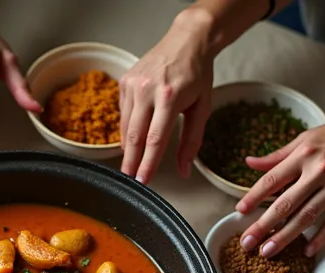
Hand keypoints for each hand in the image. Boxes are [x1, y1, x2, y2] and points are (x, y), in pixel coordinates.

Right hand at [119, 10, 213, 182]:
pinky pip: (123, 112)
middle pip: (134, 135)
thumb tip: (183, 170)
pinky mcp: (124, 80)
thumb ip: (192, 141)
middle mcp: (147, 89)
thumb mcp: (202, 108)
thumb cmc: (197, 74)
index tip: (143, 180)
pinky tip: (133, 136)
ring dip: (128, 147)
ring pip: (125, 125)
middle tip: (130, 179)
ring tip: (130, 163)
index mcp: (169, 97)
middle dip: (131, 161)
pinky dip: (127, 127)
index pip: (155, 139)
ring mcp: (132, 83)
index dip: (147, 163)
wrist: (187, 41)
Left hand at [235, 111, 324, 257]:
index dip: (253, 197)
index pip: (272, 179)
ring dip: (286, 236)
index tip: (239, 212)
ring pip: (307, 216)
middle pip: (286, 203)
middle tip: (247, 243)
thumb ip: (278, 154)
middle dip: (263, 225)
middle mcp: (319, 170)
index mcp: (304, 154)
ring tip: (269, 251)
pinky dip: (321, 237)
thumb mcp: (307, 137)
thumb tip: (250, 162)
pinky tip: (307, 250)